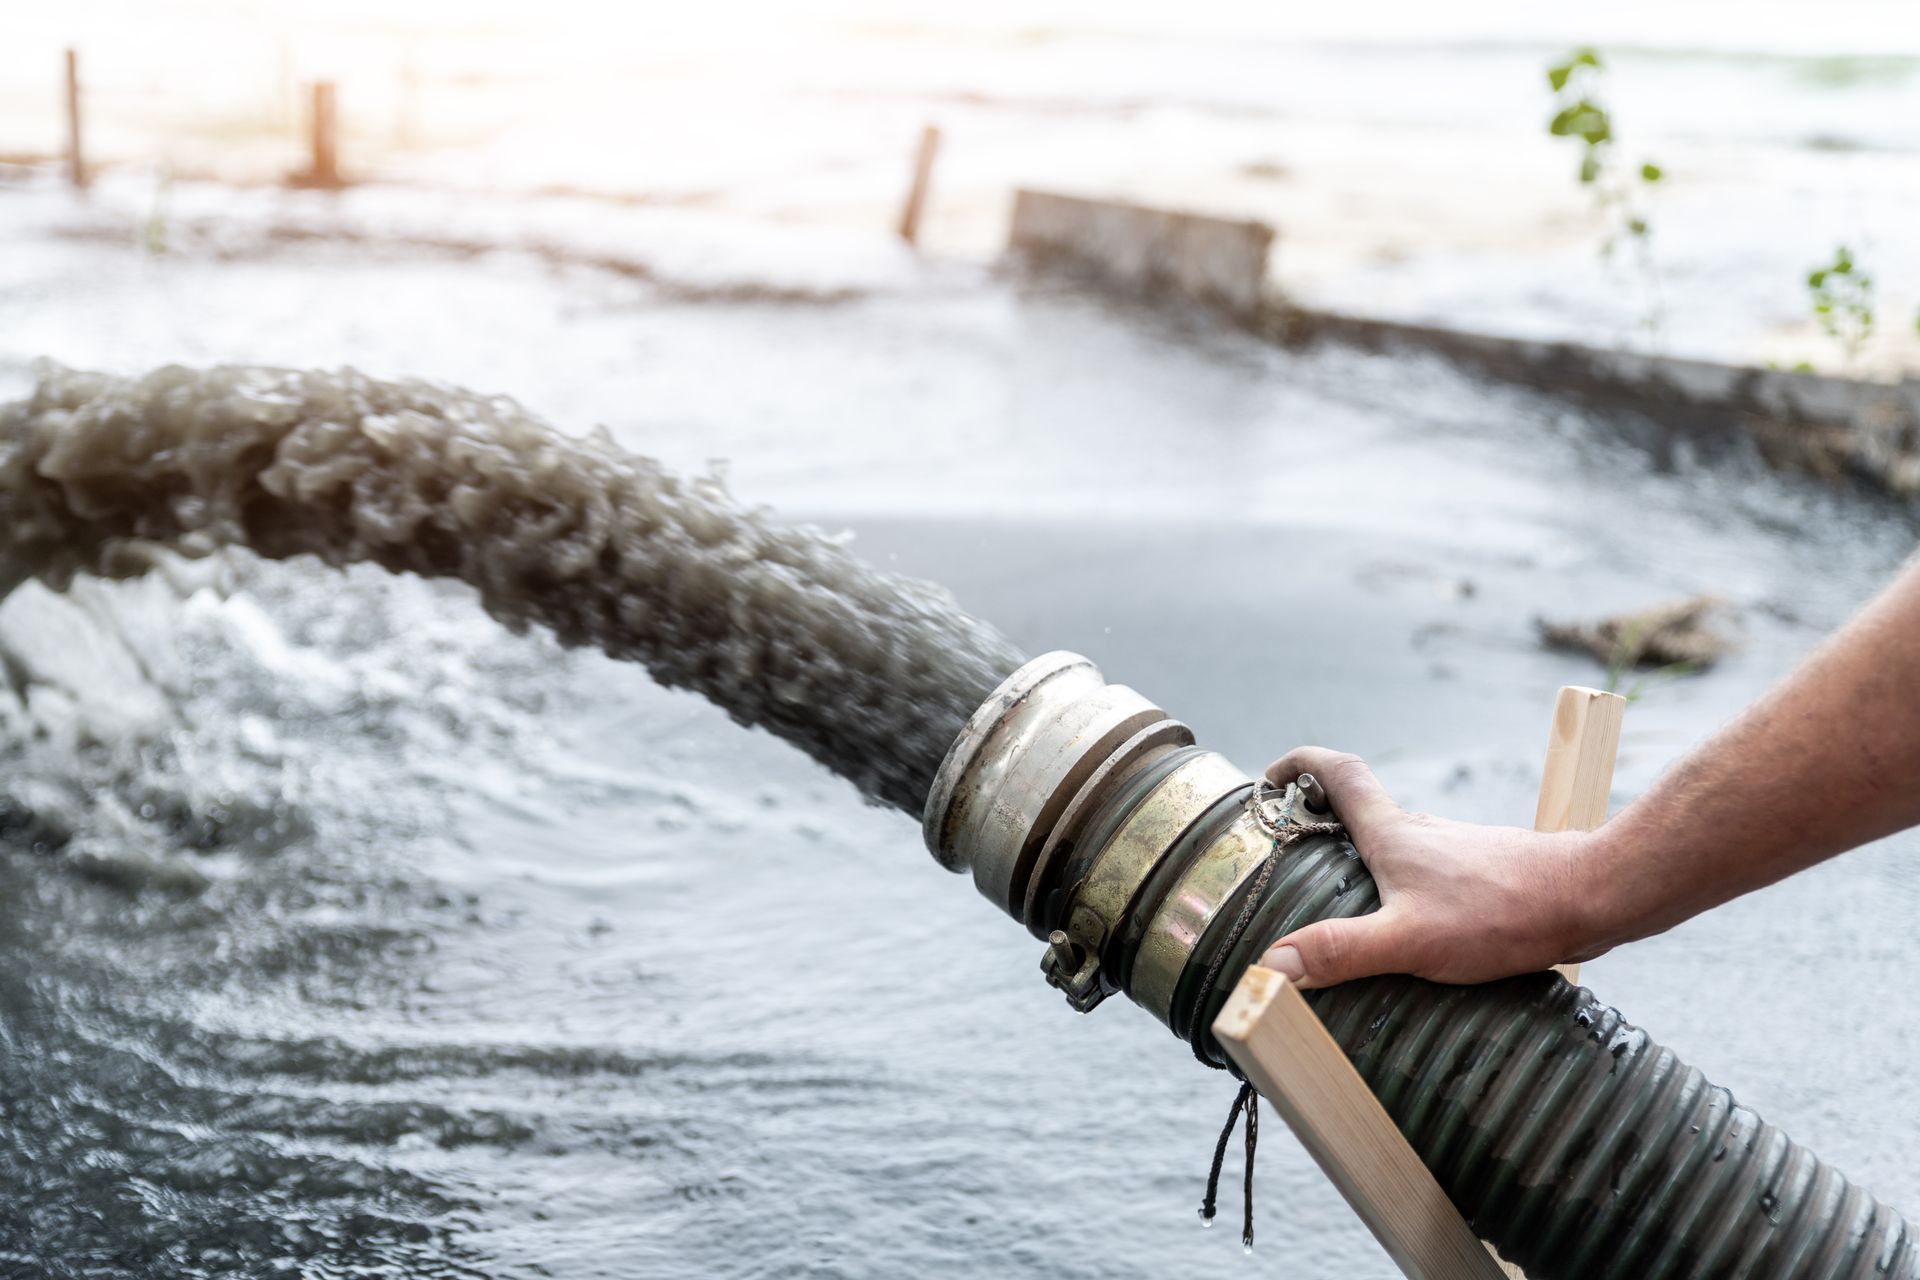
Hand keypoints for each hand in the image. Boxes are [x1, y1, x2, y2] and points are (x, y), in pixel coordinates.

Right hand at [1256, 747, 1609, 987]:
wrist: (1591, 898)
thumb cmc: (1503, 911)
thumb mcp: (1410, 939)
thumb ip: (1341, 951)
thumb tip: (1272, 966)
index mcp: (1391, 833)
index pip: (1337, 772)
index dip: (1300, 764)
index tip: (1271, 777)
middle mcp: (1418, 833)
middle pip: (1359, 811)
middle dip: (1319, 824)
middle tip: (1289, 857)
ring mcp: (1451, 853)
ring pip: (1394, 846)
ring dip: (1362, 861)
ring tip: (1341, 908)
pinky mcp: (1479, 877)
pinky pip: (1425, 874)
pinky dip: (1401, 888)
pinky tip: (1410, 931)